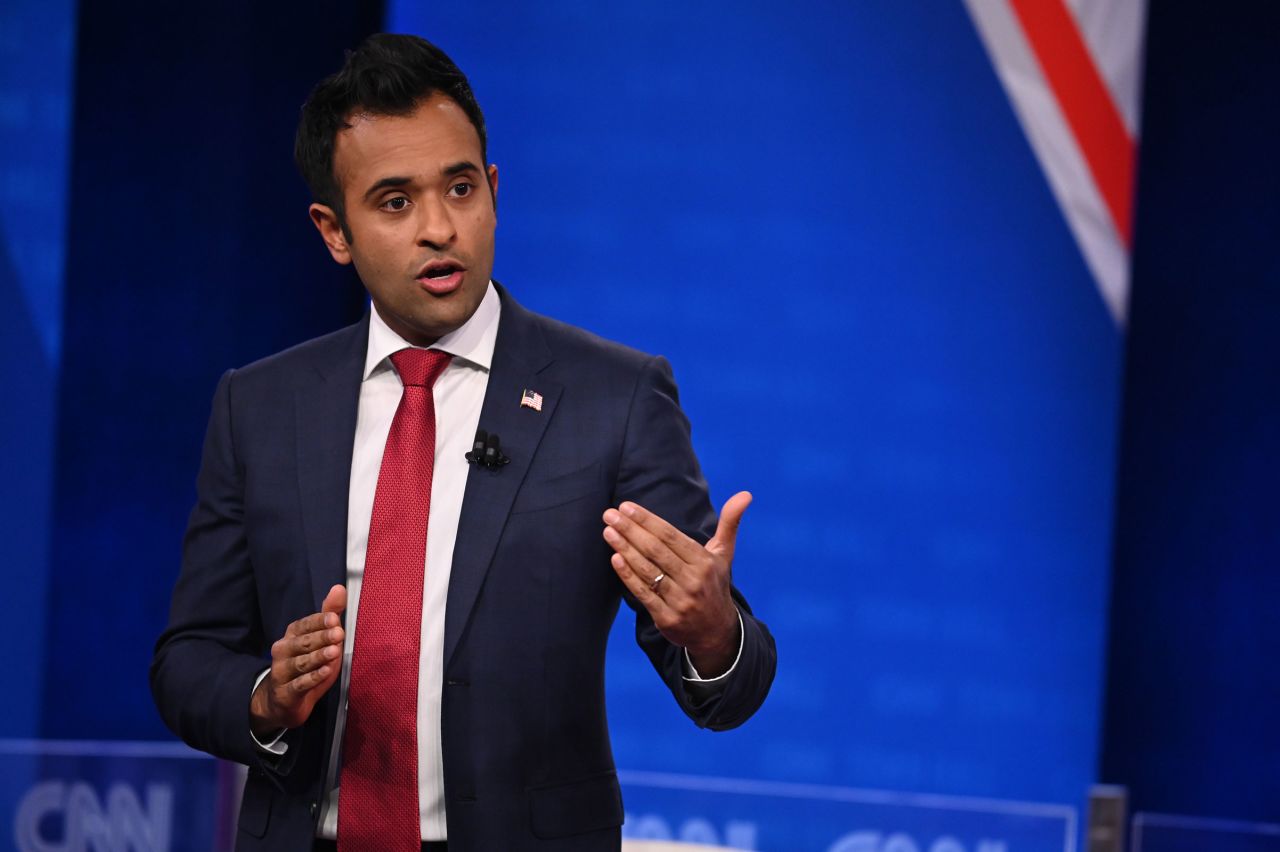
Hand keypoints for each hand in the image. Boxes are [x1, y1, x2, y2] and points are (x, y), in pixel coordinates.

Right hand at [249, 584, 345, 737]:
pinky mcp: (286, 692)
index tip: (334, 618)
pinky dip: (313, 678)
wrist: (283, 700)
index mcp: (292, 635)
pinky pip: (299, 684)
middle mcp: (283, 651)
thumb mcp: (320, 639)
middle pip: (303, 643)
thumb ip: (329, 614)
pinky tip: (326, 672)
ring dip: (318, 657)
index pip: (305, 624)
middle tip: (339, 633)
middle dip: (322, 638)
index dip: (319, 622)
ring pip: (301, 663)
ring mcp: (282, 672)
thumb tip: (339, 588)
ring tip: (334, 652)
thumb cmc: (307, 665)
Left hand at [602, 492, 751, 676]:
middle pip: (656, 550)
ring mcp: (680, 601)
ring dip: (624, 549)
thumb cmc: (714, 584)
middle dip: (630, 530)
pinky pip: (644, 593)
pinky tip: (615, 558)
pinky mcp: (667, 619)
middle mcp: (694, 581)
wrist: (717, 632)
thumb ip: (730, 523)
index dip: (647, 520)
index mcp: (705, 562)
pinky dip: (628, 576)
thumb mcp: (724, 554)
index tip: (626, 506)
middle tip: (609, 514)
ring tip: (608, 531)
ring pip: (647, 570)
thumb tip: (746, 494)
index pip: (671, 536)